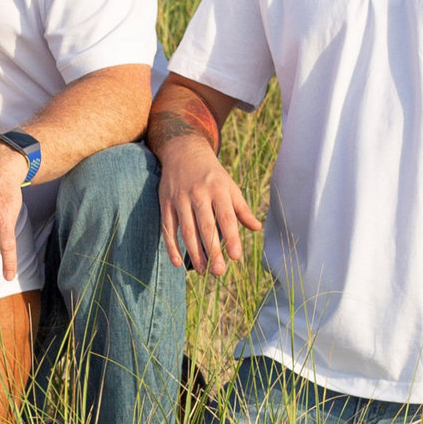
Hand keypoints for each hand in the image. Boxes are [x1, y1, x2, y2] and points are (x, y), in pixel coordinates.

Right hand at [156, 131, 260, 274]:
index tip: (236, 257)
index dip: (231, 238)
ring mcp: (180, 199)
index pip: (226, 217)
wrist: (183, 151)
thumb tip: (257, 227)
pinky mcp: (166, 203)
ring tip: (203, 271)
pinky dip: (171, 246)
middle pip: (205, 226)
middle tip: (219, 272)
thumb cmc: (212, 173)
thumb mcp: (229, 185)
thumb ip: (241, 208)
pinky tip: (178, 263)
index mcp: (218, 189)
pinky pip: (168, 228)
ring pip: (186, 230)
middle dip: (212, 250)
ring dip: (194, 253)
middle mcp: (198, 194)